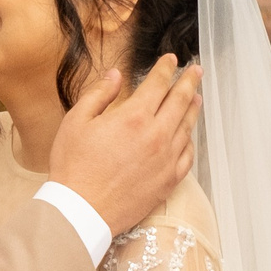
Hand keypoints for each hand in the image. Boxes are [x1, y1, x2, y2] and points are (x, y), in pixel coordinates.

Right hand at [46, 54, 203, 236]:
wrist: (82, 211)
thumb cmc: (74, 167)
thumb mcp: (76, 121)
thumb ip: (99, 94)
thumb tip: (115, 75)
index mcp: (134, 117)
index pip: (158, 84)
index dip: (166, 68)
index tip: (171, 60)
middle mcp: (157, 135)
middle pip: (181, 101)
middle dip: (189, 82)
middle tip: (195, 71)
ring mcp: (166, 159)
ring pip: (187, 127)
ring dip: (193, 108)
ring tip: (196, 98)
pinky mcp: (168, 181)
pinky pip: (187, 155)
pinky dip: (190, 141)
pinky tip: (188, 136)